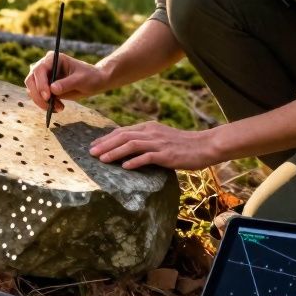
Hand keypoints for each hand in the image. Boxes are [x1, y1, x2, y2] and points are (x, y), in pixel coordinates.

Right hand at [24, 52, 109, 112]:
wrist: (94, 82)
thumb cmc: (90, 77)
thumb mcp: (81, 80)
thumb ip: (67, 84)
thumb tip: (52, 89)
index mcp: (53, 59)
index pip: (39, 70)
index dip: (40, 83)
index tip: (48, 97)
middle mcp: (45, 66)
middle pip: (31, 80)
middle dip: (38, 95)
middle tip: (50, 106)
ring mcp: (44, 77)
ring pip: (32, 90)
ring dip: (41, 102)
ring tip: (59, 108)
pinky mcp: (45, 88)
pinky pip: (38, 97)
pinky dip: (44, 104)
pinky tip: (58, 108)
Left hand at [89, 121, 223, 169]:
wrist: (205, 146)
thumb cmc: (182, 145)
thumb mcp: (161, 138)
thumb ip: (145, 140)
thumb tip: (127, 148)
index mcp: (149, 128)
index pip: (122, 131)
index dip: (106, 138)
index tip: (93, 145)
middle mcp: (151, 133)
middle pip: (123, 136)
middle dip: (105, 144)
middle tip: (90, 153)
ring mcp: (159, 143)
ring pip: (131, 145)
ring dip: (114, 152)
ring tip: (102, 160)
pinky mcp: (167, 154)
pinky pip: (147, 157)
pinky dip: (134, 161)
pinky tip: (125, 167)